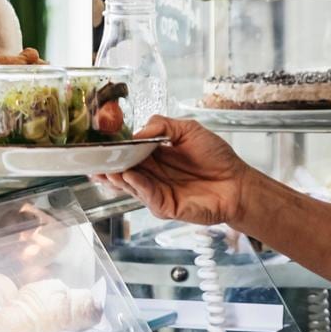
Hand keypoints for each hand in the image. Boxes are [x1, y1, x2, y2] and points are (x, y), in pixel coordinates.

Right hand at [98, 116, 249, 226]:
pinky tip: (129, 176)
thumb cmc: (217, 158)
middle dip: (108, 164)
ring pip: (130, 184)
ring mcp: (157, 191)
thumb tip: (137, 131)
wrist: (237, 183)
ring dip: (117, 176)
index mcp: (155, 155)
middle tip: (93, 158)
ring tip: (107, 167)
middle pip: (123, 169)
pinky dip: (136, 185)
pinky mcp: (165, 205)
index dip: (114, 148)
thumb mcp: (188, 130)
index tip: (100, 143)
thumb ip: (161, 126)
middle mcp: (152, 174)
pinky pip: (146, 195)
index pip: (129, 151)